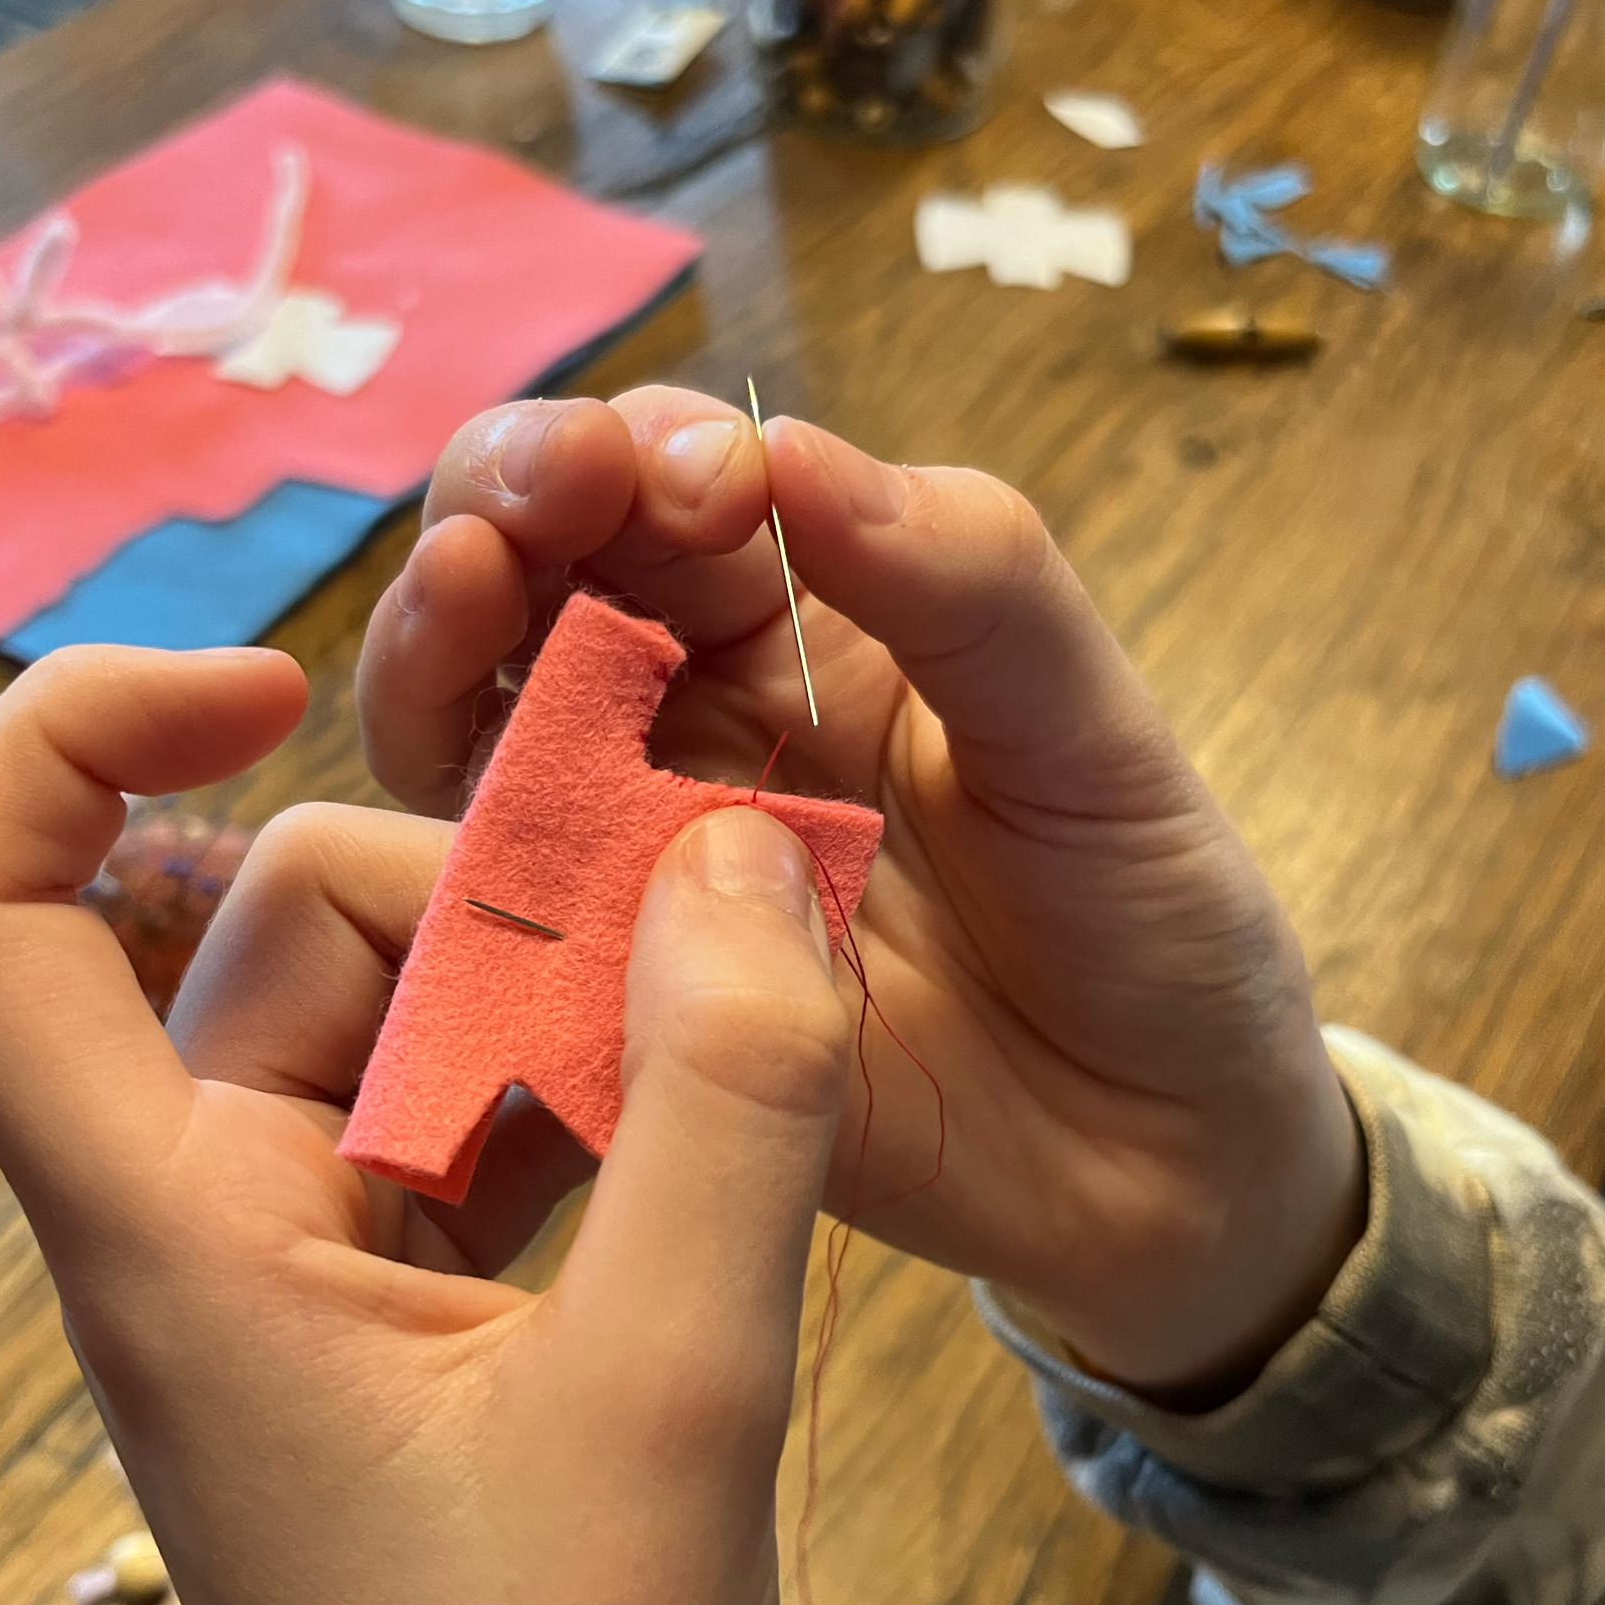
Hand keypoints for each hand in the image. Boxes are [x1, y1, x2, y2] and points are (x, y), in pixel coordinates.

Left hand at [0, 645, 851, 1604]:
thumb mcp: (673, 1399)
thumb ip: (724, 1109)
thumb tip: (751, 856)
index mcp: (175, 1228)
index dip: (77, 735)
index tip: (278, 687)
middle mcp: (207, 1222)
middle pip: (285, 934)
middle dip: (489, 894)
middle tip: (706, 939)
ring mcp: (303, 1278)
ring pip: (403, 1025)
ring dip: (564, 997)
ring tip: (740, 1030)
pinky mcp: (395, 1331)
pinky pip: (470, 1131)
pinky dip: (585, 1095)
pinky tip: (714, 1130)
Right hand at [359, 388, 1363, 1397]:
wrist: (1167, 1156)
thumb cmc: (1144, 911)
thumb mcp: (1091, 728)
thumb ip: (968, 581)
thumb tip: (791, 447)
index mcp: (803, 620)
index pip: (665, 487)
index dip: (649, 453)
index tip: (707, 481)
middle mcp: (687, 724)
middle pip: (531, 580)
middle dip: (505, 506)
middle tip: (537, 495)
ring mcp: (636, 867)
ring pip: (470, 735)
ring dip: (436, 651)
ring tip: (465, 595)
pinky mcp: (613, 1011)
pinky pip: (496, 936)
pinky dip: (453, 866)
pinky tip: (482, 831)